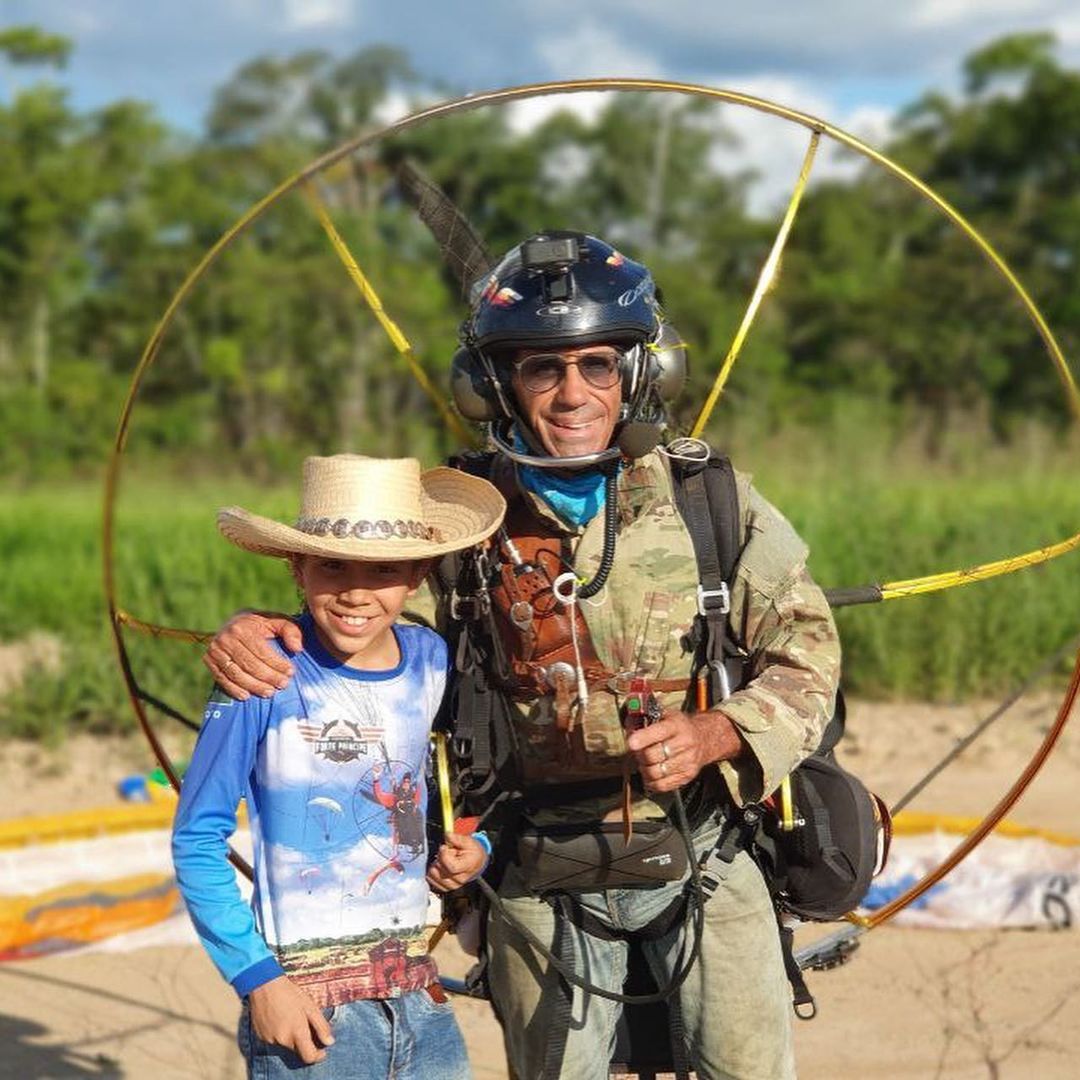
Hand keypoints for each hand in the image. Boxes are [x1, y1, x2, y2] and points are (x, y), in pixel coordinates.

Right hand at [203, 611, 300, 698]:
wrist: (233, 623)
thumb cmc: (260, 625)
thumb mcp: (277, 621)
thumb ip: (290, 631)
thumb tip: (297, 648)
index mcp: (242, 627)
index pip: (262, 651)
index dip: (277, 664)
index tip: (291, 672)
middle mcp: (226, 638)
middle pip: (249, 664)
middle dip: (268, 677)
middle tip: (282, 685)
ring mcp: (215, 650)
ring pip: (236, 674)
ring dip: (254, 686)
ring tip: (269, 692)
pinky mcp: (208, 660)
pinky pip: (221, 678)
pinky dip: (234, 689)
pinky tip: (247, 696)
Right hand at [248, 976, 333, 1064]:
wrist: (264, 985)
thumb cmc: (290, 993)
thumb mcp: (310, 1006)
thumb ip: (321, 1026)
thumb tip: (330, 1042)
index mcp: (297, 1032)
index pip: (309, 1057)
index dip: (317, 1056)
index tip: (322, 1051)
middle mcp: (283, 1040)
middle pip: (298, 1049)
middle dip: (303, 1041)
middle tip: (304, 1023)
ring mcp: (270, 1039)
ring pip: (286, 1044)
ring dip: (290, 1036)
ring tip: (289, 1016)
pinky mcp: (261, 1037)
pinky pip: (274, 1040)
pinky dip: (279, 1034)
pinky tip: (279, 1018)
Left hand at [427, 833, 487, 890]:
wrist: (477, 863)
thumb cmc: (473, 853)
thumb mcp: (469, 842)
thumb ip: (457, 838)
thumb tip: (447, 835)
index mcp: (467, 867)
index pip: (451, 866)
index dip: (444, 855)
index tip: (444, 847)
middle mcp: (460, 879)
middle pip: (440, 870)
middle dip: (440, 857)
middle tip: (447, 852)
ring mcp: (452, 885)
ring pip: (433, 875)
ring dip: (436, 865)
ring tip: (445, 860)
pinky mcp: (445, 888)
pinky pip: (431, 880)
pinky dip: (433, 872)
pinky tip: (441, 866)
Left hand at [625, 707, 745, 792]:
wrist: (704, 739)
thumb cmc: (680, 727)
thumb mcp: (666, 715)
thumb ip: (646, 718)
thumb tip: (629, 725)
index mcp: (677, 725)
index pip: (659, 732)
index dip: (643, 738)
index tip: (631, 743)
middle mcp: (685, 743)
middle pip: (653, 755)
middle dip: (639, 755)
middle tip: (638, 751)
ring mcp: (687, 761)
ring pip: (655, 772)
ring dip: (644, 769)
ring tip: (644, 762)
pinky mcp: (687, 776)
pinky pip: (662, 785)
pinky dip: (651, 782)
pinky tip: (650, 774)